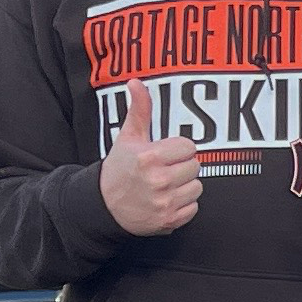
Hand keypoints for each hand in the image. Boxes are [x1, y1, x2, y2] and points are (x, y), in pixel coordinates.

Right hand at [99, 79, 202, 235]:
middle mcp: (158, 180)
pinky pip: (194, 207)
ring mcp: (164, 202)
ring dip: (185, 186)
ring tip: (165, 185)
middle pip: (195, 166)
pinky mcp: (169, 220)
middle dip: (181, 167)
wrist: (104, 206)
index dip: (177, 149)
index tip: (164, 154)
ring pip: (197, 187)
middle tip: (164, 170)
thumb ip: (139, 110)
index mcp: (149, 157)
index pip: (188, 147)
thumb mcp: (128, 137)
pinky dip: (183, 205)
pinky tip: (166, 200)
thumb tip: (136, 82)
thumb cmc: (119, 169)